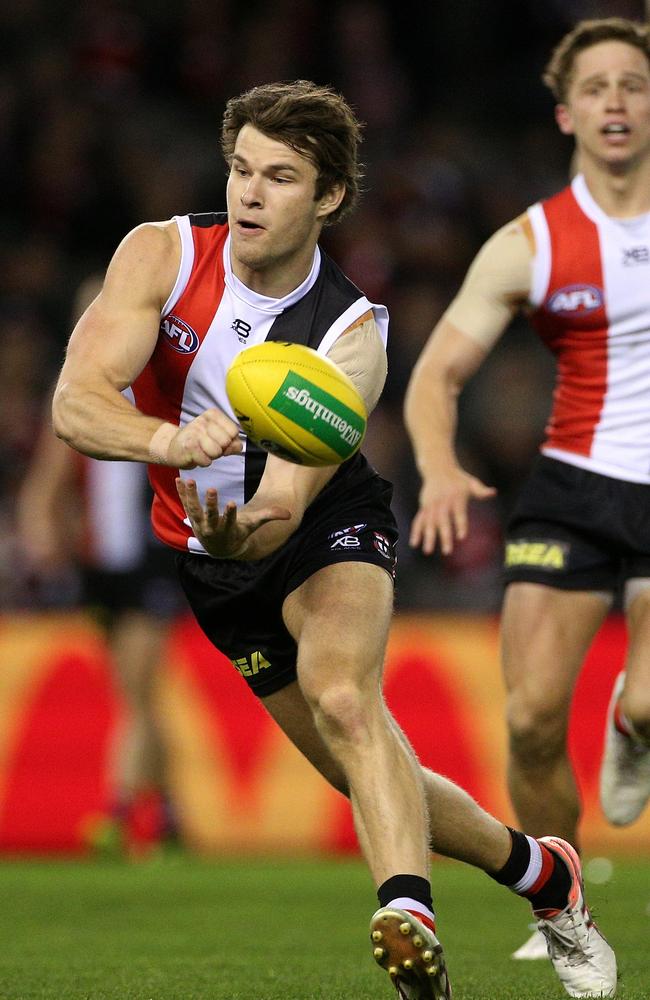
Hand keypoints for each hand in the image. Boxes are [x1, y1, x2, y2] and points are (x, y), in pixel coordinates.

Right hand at [168, 409, 242, 468]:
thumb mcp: (216, 438)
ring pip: (217, 451)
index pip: (234, 431)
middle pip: (226, 442)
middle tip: (208, 447)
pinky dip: (203, 462)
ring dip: (211, 456)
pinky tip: (196, 456)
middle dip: (220, 450)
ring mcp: (195, 432)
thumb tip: (239, 446)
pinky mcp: (189, 446)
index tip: (219, 441)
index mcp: (213, 414)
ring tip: (202, 451)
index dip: (229, 441)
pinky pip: (207, 461)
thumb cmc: (198, 442)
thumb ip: (231, 441)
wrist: (172, 447)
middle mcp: (203, 420)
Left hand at [176, 479, 291, 558]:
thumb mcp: (253, 526)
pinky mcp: (192, 517)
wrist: (220, 548)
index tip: (232, 504)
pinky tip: (179, 479)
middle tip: (212, 490)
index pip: (230, 522)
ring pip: (194, 509)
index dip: (231, 514)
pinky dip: (182, 492)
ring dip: (191, 495)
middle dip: (211, 504)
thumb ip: (269, 517)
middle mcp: (212, 528)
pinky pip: (186, 503)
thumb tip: (289, 514)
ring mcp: (200, 523)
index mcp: (229, 529)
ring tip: (189, 481)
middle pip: (210, 516)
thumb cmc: (239, 533)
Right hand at [409, 467, 495, 555]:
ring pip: (428, 523)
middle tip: (447, 551)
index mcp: (456, 497)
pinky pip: (418, 520)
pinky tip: (414, 544)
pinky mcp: (423, 506)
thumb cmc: (459, 478)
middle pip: (442, 521)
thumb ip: (481, 490)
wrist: (438, 468)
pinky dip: (416, 531)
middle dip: (444, 536)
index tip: (461, 537)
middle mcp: (442, 502)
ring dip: (427, 537)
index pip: (459, 513)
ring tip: (427, 552)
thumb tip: (493, 492)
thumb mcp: (471, 482)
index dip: (460, 525)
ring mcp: (431, 505)